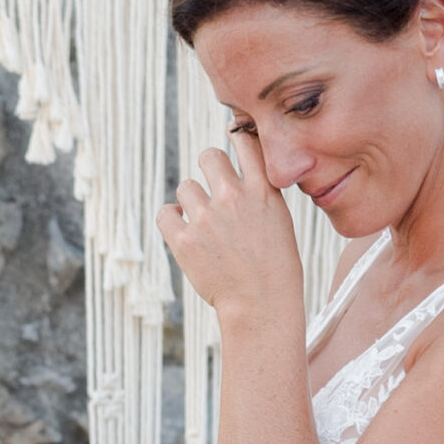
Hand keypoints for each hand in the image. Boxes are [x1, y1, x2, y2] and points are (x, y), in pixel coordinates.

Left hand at [155, 130, 301, 329]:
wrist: (261, 304)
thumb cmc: (274, 265)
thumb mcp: (279, 219)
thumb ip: (259, 190)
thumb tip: (239, 164)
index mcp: (263, 190)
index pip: (246, 142)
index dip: (237, 139)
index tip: (233, 143)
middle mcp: (233, 197)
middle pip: (208, 156)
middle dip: (209, 170)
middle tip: (215, 192)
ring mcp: (206, 218)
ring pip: (186, 188)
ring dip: (192, 203)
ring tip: (207, 227)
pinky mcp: (183, 240)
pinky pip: (165, 212)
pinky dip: (171, 220)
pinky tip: (185, 232)